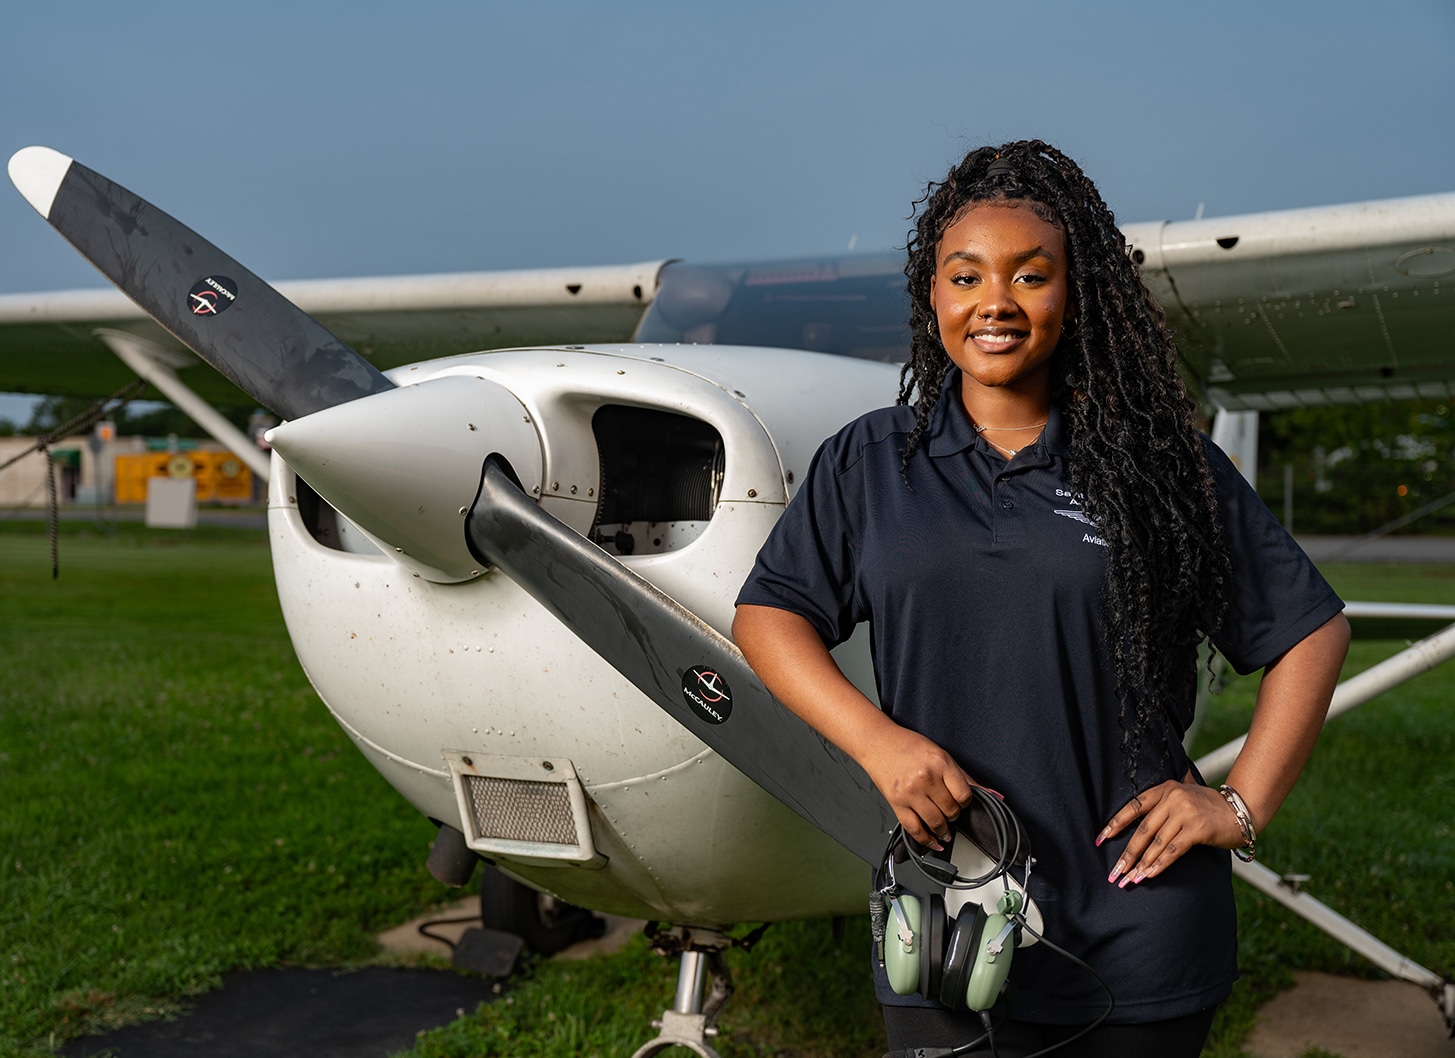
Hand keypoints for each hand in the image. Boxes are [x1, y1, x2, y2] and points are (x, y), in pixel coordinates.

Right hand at [861, 724, 974, 849]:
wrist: (877, 742)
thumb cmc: (908, 745)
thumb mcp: (941, 754)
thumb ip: (965, 777)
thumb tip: (994, 795)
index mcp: (940, 763)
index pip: (964, 795)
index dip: (966, 802)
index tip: (962, 801)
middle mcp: (925, 778)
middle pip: (951, 810)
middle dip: (954, 815)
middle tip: (951, 812)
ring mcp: (910, 793)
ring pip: (936, 823)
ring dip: (944, 831)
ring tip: (945, 830)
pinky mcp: (897, 803)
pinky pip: (915, 829)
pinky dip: (926, 840)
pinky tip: (933, 841)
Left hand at [1097, 777, 1243, 886]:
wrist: (1241, 810)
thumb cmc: (1210, 805)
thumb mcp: (1186, 792)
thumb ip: (1165, 797)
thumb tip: (1141, 809)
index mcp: (1165, 788)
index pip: (1134, 806)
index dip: (1116, 824)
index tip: (1101, 839)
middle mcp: (1173, 798)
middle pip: (1143, 829)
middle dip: (1127, 853)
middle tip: (1115, 871)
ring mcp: (1185, 813)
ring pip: (1156, 842)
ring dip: (1141, 863)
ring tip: (1129, 878)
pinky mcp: (1197, 829)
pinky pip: (1173, 850)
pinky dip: (1159, 864)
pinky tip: (1149, 874)